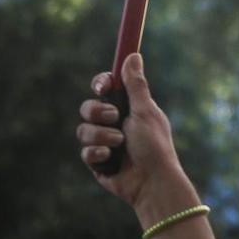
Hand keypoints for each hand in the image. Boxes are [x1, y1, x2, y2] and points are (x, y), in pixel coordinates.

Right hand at [78, 52, 200, 229]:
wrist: (152, 183)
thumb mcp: (145, 111)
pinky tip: (111, 160)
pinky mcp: (97, 162)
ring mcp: (104, 143)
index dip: (100, 84)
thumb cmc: (154, 146)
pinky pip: (85, 151)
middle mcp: (114, 123)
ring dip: (101, 135)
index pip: (105, 88)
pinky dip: (98, 154)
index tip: (102, 87)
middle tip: (114, 117)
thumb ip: (136, 85)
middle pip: (88, 107)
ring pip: (84, 129)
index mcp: (127, 108)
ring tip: (118, 144)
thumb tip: (133, 55)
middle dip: (97, 111)